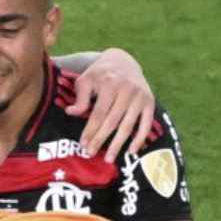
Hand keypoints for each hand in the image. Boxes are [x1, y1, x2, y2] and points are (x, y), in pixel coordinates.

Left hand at [64, 47, 153, 161]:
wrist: (124, 61)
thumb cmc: (100, 74)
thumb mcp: (86, 79)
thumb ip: (80, 97)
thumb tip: (70, 112)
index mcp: (110, 84)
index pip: (99, 112)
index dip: (91, 129)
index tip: (83, 143)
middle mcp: (127, 90)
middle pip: (112, 121)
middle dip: (101, 139)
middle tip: (91, 154)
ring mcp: (140, 97)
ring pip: (128, 125)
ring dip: (118, 144)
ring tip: (109, 159)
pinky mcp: (150, 102)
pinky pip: (146, 124)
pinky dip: (139, 139)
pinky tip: (131, 151)